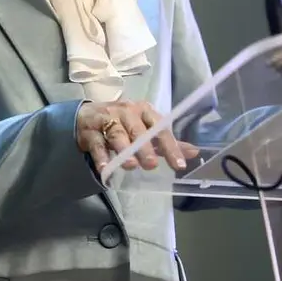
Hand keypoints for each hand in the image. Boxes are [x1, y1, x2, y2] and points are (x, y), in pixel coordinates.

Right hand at [76, 100, 199, 172]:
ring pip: (116, 134)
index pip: (160, 128)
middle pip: (137, 130)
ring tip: (130, 165)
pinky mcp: (90, 131)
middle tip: (152, 165)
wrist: (86, 116)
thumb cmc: (123, 124)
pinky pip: (96, 144)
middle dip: (145, 147)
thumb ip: (166, 143)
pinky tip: (105, 169)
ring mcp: (107, 119)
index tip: (180, 165)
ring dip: (124, 149)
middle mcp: (127, 112)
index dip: (171, 146)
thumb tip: (194, 152)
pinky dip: (100, 157)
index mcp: (144, 111)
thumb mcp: (145, 130)